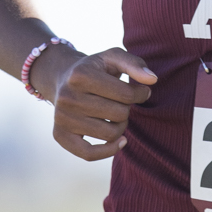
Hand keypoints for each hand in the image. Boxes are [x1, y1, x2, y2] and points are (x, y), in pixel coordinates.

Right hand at [37, 46, 157, 160]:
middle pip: (119, 115)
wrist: (62, 78)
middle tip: (122, 102)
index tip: (140, 91)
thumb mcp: (113, 57)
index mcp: (80, 75)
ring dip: (120, 126)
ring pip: (109, 134)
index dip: (141, 93)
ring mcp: (62, 118)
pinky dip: (109, 150)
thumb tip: (152, 79)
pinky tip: (121, 141)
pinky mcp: (60, 135)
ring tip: (115, 114)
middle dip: (127, 109)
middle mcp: (67, 97)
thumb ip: (135, 64)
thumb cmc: (95, 69)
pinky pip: (89, 154)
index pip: (127, 94)